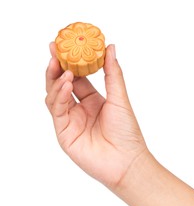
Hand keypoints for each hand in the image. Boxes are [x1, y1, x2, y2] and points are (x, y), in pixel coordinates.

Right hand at [45, 43, 146, 188]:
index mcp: (93, 101)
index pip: (77, 78)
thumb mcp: (119, 98)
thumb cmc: (127, 132)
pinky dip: (59, 96)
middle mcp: (80, 110)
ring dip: (56, 80)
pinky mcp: (64, 133)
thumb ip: (112, 73)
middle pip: (62, 85)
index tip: (66, 44)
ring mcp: (71, 121)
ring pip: (55, 96)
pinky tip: (66, 84)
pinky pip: (58, 110)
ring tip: (62, 68)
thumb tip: (110, 47)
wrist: (127, 161)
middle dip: (56, 68)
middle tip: (53, 50)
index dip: (71, 63)